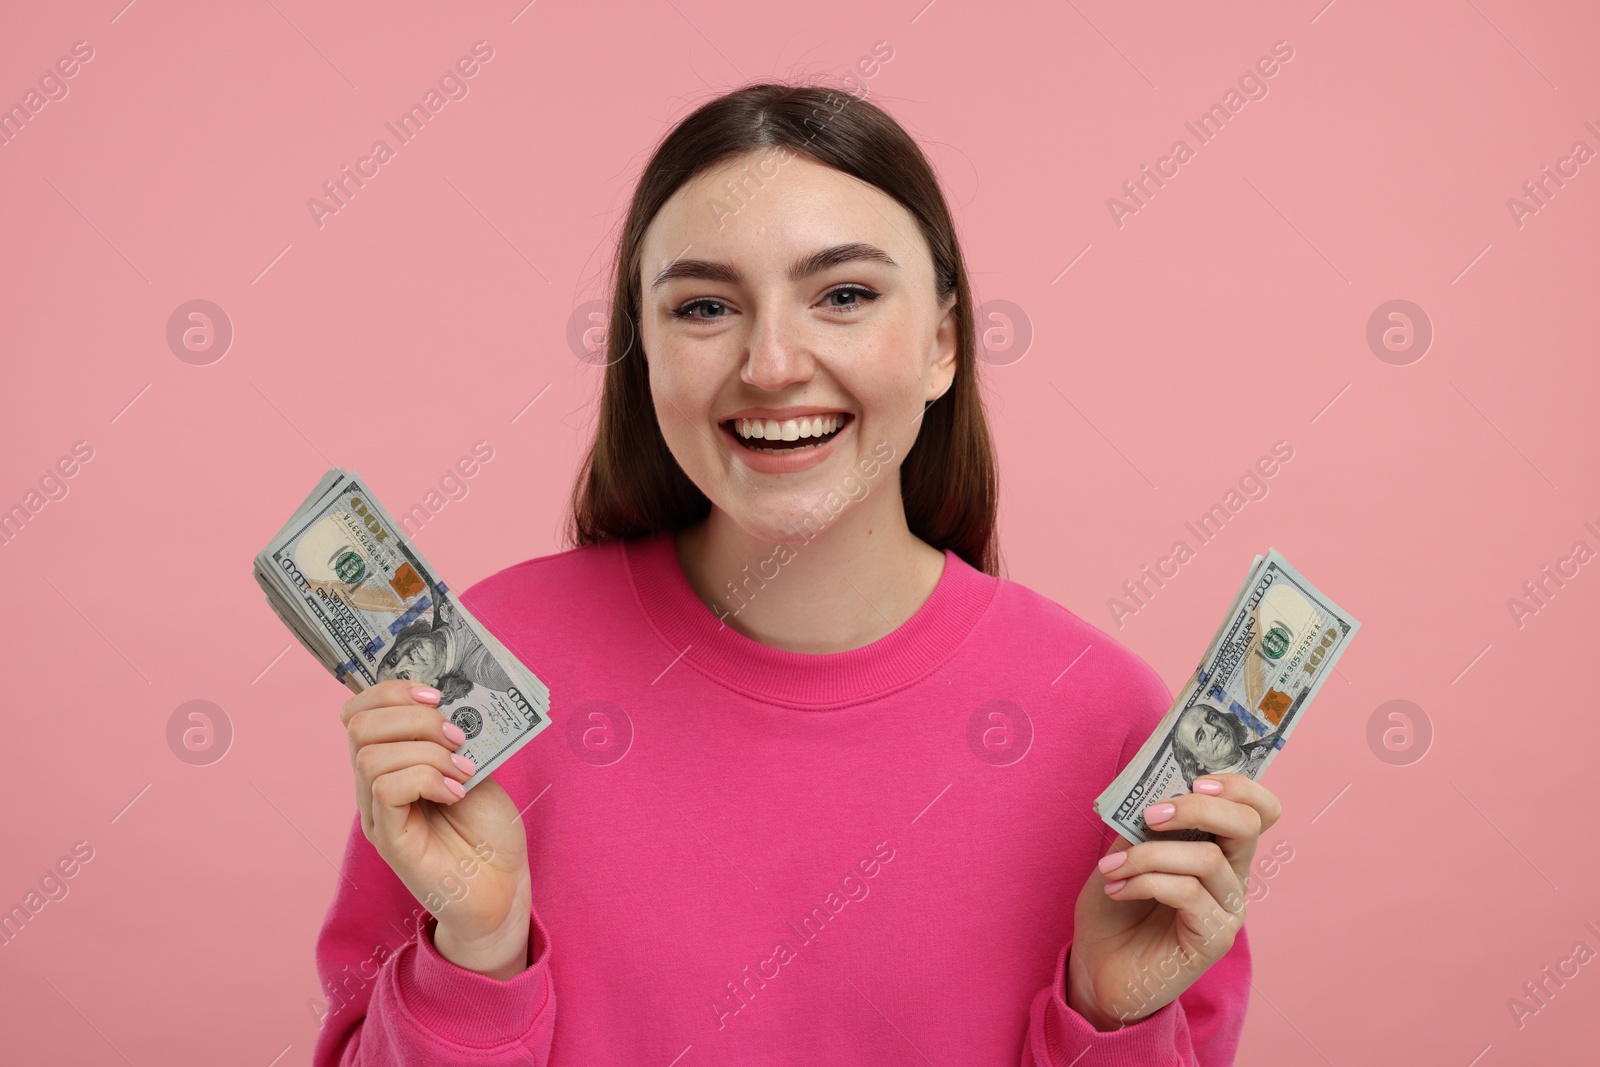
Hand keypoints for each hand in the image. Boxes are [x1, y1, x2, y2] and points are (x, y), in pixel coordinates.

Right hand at [341, 679, 532, 977]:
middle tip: (457, 737)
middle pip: (360, 725)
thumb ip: (450, 737)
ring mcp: (378, 815)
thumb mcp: (472, 767)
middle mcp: (374, 788)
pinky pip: (387, 788)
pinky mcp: (390, 840)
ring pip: (371, 755)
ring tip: (462, 771)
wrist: (503, 888)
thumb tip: (445, 702)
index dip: (391, 691)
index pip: (359, 712)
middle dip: (413, 718)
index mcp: (390, 764)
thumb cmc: (489, 833)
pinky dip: (427, 778)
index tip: (437, 697)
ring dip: (427, 751)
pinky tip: (456, 792)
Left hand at [1067, 774, 1281, 1028]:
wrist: (1097, 966)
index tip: (1193, 780)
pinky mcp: (1214, 939)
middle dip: (1197, 809)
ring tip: (1111, 866)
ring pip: (1208, 859)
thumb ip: (1146, 824)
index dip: (1238, 786)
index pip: (1257, 810)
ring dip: (1150, 854)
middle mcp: (1232, 877)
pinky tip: (1118, 889)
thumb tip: (1155, 792)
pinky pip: (1188, 893)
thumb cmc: (1114, 906)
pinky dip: (1145, 881)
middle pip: (1247, 825)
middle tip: (1150, 814)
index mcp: (1218, 848)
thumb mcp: (1124, 851)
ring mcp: (1227, 909)